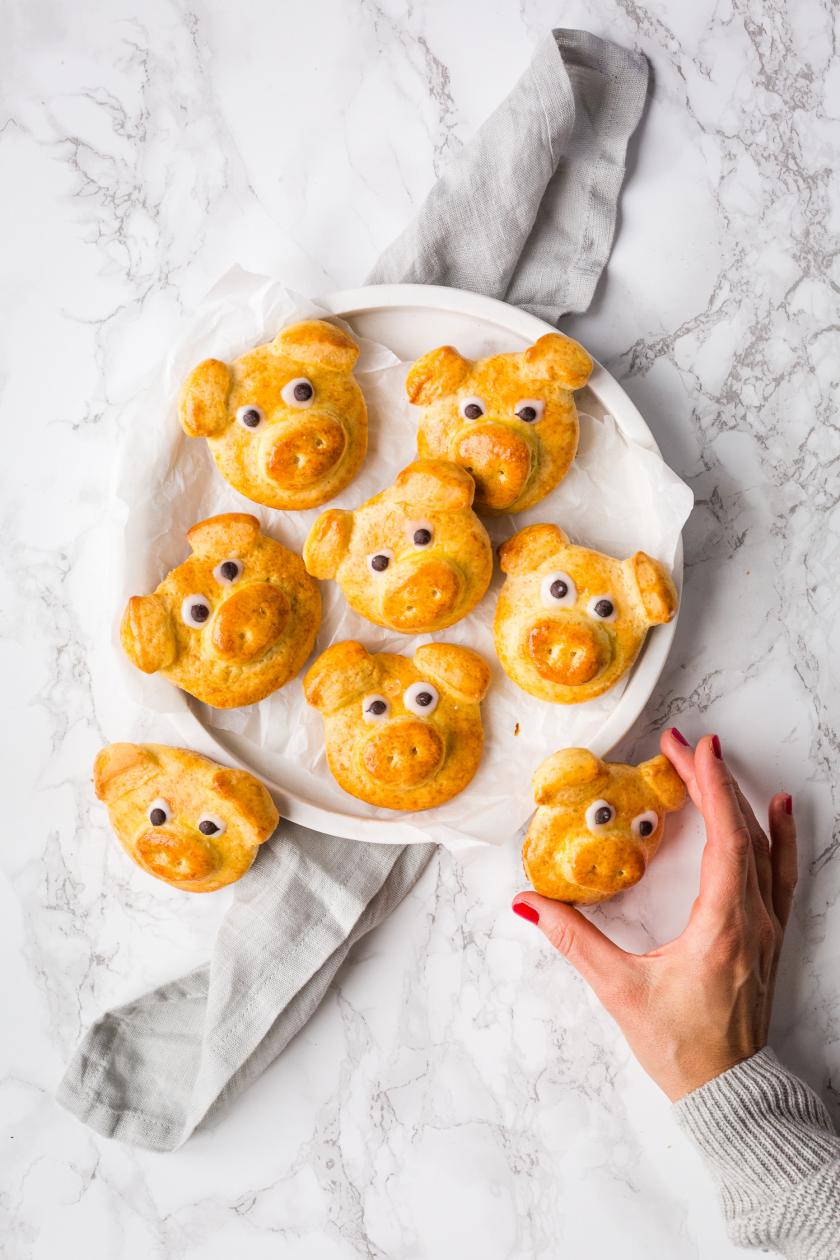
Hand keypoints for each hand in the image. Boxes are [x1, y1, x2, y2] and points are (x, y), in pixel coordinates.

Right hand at [512, 732, 796, 1100]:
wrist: (728, 1094)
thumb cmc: (681, 1047)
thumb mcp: (620, 990)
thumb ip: (573, 940)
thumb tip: (528, 903)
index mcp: (724, 926)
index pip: (726, 838)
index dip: (710, 787)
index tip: (693, 748)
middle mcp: (754, 920)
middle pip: (744, 831)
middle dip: (713, 781)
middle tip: (683, 745)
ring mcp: (767, 928)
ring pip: (765, 848)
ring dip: (741, 801)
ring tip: (720, 763)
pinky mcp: (768, 938)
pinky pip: (782, 874)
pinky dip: (782, 836)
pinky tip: (782, 812)